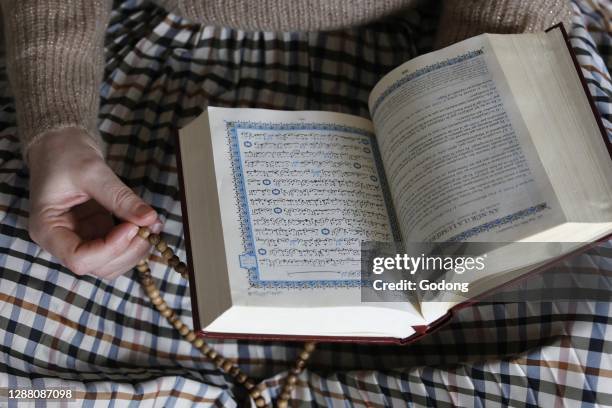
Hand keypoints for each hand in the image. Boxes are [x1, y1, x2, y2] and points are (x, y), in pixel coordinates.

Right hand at [27, 128, 161, 278]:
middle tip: (149, 225)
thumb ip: (120, 197)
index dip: (110, 249)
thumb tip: (150, 219)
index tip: (132, 227)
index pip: (79, 259)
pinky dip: (137, 241)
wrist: (61, 145)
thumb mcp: (92, 171)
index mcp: (47, 229)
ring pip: (112, 264)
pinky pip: (119, 249)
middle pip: (99, 266)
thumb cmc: (65, 154)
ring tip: (152, 223)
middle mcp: (62, 241)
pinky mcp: (97, 233)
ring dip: (136, 249)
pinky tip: (148, 223)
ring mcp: (81, 239)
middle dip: (128, 250)